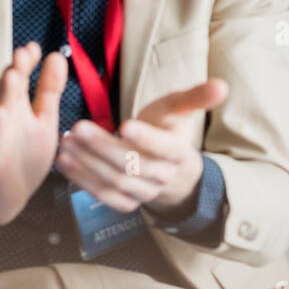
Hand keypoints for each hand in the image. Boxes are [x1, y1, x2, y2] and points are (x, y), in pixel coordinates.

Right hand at [0, 42, 64, 243]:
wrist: (5, 197)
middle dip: (15, 71)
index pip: (21, 79)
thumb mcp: (43, 118)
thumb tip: (57, 56)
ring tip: (11, 74)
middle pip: (7, 91)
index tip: (35, 47)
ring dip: (2, 93)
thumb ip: (48, 90)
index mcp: (17, 107)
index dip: (27, 63)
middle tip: (23, 53)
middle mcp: (3, 118)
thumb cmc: (24, 155)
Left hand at [55, 79, 225, 214]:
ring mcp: (144, 193)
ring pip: (115, 182)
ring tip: (67, 142)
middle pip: (132, 165)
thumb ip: (195, 97)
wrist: (168, 167)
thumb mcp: (179, 110)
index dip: (146, 138)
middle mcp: (163, 177)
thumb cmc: (168, 130)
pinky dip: (82, 181)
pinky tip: (65, 162)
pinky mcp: (126, 202)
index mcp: (178, 152)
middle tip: (78, 127)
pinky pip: (103, 196)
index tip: (124, 124)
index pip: (164, 148)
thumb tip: (223, 85)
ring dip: (87, 163)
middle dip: (103, 146)